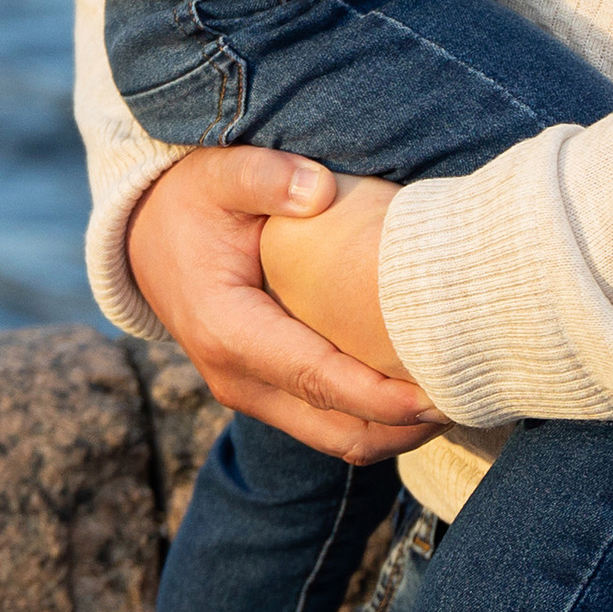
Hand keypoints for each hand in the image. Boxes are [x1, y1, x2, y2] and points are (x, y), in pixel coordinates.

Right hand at [126, 148, 446, 463]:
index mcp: (228, 330)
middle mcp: (236, 377)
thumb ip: (267, 178)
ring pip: (331, 437)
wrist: (144, 235)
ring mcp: (247, 391)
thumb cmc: (190, 200)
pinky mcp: (261, 390)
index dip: (382, 395)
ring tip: (453, 398)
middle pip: (334, 430)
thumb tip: (320, 192)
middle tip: (468, 398)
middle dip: (403, 427)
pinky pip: (322, 421)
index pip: (319, 378)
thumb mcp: (221, 173)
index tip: (438, 393)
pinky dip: (369, 416)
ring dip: (392, 429)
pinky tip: (411, 388)